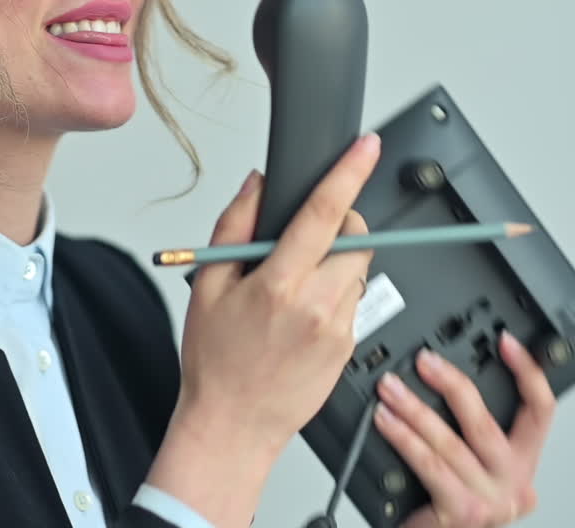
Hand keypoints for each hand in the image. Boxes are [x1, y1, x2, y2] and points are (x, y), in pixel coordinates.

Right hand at [168, 132, 380, 446]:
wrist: (233, 426)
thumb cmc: (216, 362)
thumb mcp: (208, 286)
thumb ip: (234, 226)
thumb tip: (257, 186)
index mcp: (279, 283)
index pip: (325, 213)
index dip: (349, 173)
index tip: (367, 147)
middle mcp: (316, 304)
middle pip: (355, 238)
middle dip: (340, 226)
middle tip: (307, 241)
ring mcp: (338, 328)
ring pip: (358, 269)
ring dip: (337, 263)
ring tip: (296, 288)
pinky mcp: (350, 347)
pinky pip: (354, 302)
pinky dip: (335, 295)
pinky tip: (302, 317)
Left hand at [374, 332, 555, 526]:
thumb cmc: (450, 508)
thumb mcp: (475, 469)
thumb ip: (474, 436)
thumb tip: (445, 379)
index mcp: (524, 464)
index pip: (542, 411)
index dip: (528, 372)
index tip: (506, 340)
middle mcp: (515, 483)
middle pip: (487, 423)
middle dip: (452, 384)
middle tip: (425, 361)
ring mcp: (490, 500)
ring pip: (450, 443)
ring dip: (414, 409)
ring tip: (391, 389)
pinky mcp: (463, 513)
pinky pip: (429, 466)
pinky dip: (403, 438)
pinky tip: (386, 421)